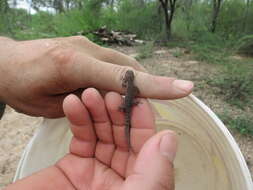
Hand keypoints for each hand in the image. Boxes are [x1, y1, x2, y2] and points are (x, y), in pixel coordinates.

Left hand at [0, 36, 192, 117]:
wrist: (7, 62)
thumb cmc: (22, 86)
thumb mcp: (45, 105)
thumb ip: (82, 102)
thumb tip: (110, 99)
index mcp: (72, 64)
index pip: (121, 77)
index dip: (154, 86)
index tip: (185, 89)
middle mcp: (85, 49)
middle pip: (130, 68)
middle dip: (147, 87)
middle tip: (152, 108)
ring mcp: (87, 45)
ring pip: (125, 63)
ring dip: (136, 82)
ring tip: (134, 102)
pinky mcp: (88, 46)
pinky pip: (115, 62)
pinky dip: (124, 76)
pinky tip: (120, 89)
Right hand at [6, 88, 176, 189]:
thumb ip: (155, 172)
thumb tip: (169, 138)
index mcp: (140, 182)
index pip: (146, 144)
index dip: (141, 119)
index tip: (135, 98)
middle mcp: (121, 175)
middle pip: (123, 134)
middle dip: (116, 110)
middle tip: (107, 92)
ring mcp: (97, 169)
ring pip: (102, 131)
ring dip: (96, 109)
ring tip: (89, 92)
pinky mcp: (74, 166)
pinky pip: (81, 136)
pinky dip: (78, 117)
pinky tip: (73, 102)